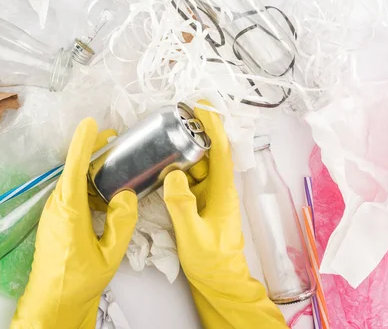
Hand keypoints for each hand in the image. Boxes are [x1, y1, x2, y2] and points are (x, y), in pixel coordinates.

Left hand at [11, 118, 137, 328]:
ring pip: (71, 182)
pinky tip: (102, 196)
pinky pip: (70, 196)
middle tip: (111, 139)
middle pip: (72, 169)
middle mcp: (56, 207)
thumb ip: (121, 223)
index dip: (83, 143)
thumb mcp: (110, 254)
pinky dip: (86, 188)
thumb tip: (127, 196)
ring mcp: (52, 214)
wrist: (53, 303)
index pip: (74, 168)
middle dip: (90, 151)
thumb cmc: (79, 282)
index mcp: (69, 211)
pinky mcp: (54, 222)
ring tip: (111, 164)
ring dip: (89, 170)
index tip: (91, 124)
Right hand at [164, 102, 286, 328]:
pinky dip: (179, 167)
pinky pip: (190, 179)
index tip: (202, 105)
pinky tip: (164, 164)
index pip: (221, 151)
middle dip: (196, 131)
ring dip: (186, 149)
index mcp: (223, 192)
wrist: (219, 281)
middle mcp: (219, 189)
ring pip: (198, 165)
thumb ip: (181, 206)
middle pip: (209, 153)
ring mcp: (210, 196)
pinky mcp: (200, 203)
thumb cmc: (211, 260)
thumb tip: (172, 176)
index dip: (213, 126)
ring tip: (167, 133)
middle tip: (176, 114)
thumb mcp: (193, 235)